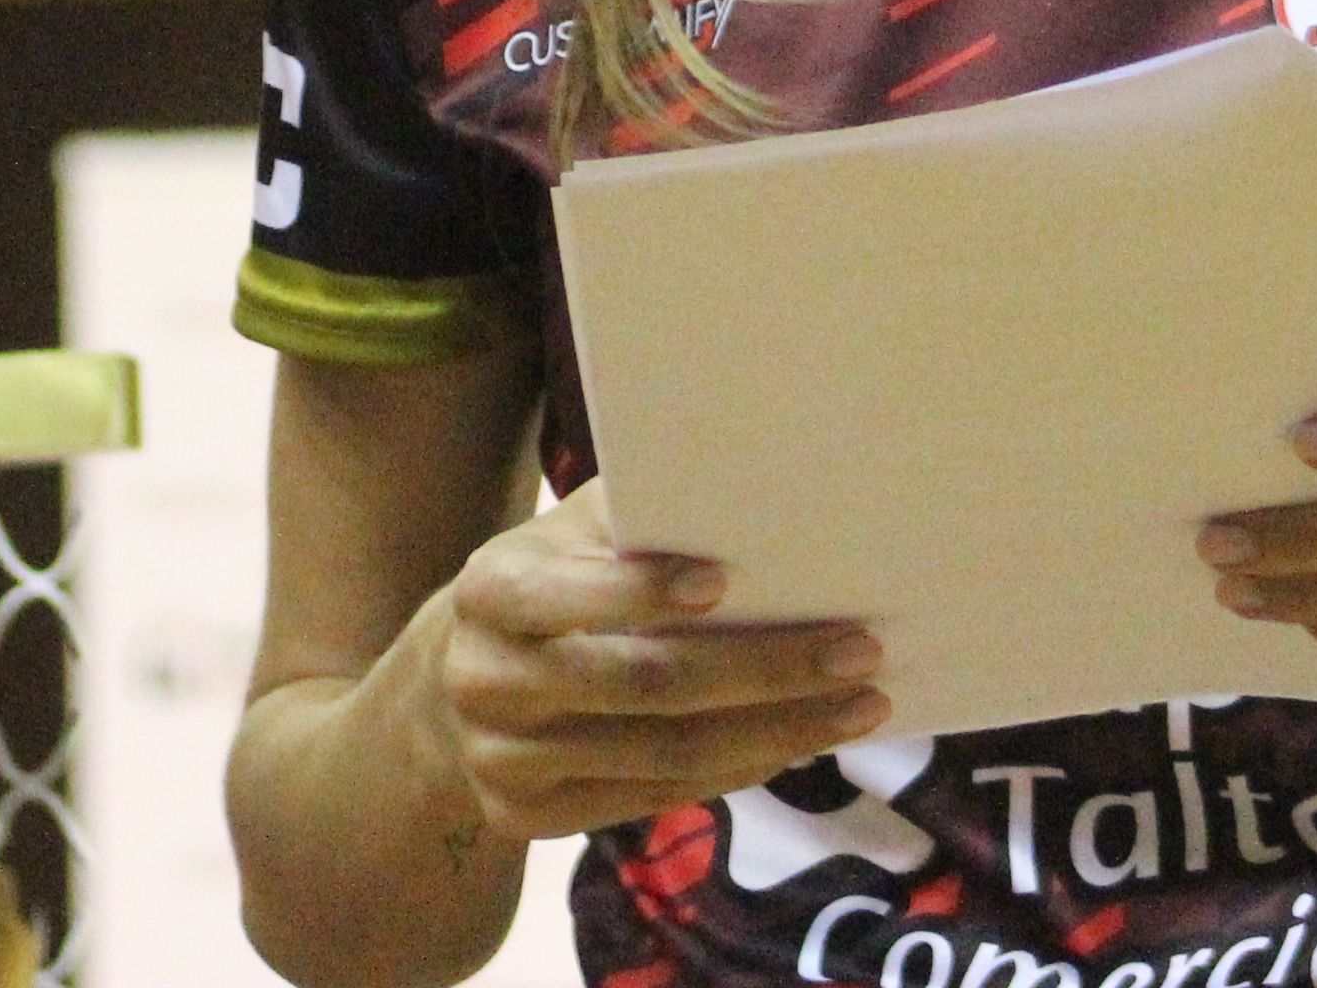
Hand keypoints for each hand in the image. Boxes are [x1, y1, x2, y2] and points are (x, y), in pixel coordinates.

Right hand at [427, 481, 885, 841]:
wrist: (458, 685)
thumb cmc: (550, 583)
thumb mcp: (567, 535)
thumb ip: (636, 519)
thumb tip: (757, 498)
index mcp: (491, 590)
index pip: (564, 594)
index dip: (640, 591)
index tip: (726, 580)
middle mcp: (486, 679)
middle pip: (642, 684)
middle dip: (763, 669)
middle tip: (858, 653)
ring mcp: (504, 759)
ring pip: (665, 753)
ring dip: (776, 732)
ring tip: (857, 707)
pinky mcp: (529, 818)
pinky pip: (657, 797)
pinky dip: (737, 770)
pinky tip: (795, 744)